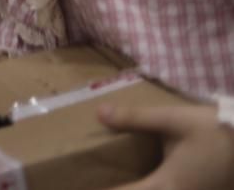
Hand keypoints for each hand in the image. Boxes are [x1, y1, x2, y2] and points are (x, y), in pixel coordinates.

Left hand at [98, 103, 233, 189]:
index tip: (81, 187)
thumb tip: (98, 113)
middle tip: (92, 184)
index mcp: (167, 186)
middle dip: (121, 189)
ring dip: (140, 188)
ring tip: (122, 180)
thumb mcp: (171, 120)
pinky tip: (148, 180)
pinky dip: (156, 188)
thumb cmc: (213, 130)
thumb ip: (134, 119)